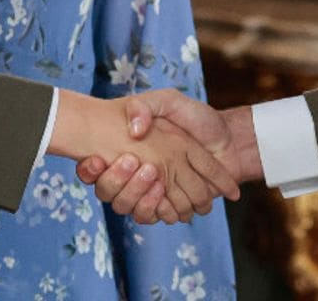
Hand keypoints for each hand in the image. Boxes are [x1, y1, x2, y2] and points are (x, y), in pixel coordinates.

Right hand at [77, 89, 260, 223]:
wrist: (229, 139)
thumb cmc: (197, 118)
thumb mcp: (169, 101)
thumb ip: (145, 107)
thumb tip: (133, 130)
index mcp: (130, 149)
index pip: (94, 167)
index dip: (88, 169)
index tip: (92, 160)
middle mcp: (136, 173)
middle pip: (107, 191)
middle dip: (114, 180)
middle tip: (131, 161)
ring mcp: (152, 191)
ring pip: (127, 207)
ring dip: (136, 194)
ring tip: (152, 176)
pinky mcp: (170, 205)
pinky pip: (153, 216)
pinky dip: (157, 207)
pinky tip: (164, 192)